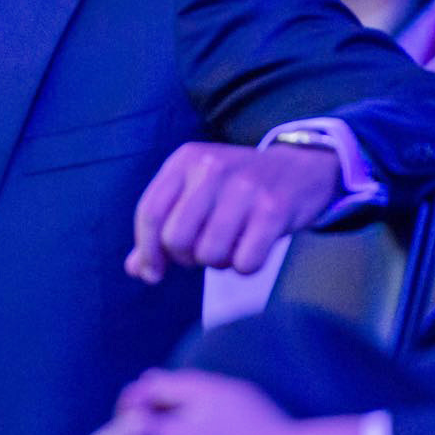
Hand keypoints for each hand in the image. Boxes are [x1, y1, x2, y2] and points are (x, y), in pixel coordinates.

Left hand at [126, 141, 338, 282]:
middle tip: (203, 251)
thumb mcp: (194, 192)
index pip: (148, 212)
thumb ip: (161, 227)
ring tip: (230, 246)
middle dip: (186, 257)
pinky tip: (251, 251)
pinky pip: (245, 262)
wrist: (300, 168)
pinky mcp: (275, 209)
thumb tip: (135, 269)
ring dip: (218, 262)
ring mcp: (244, 187)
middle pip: (175, 238)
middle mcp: (211, 168)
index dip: (146, 250)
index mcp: (184, 161)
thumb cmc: (235, 188)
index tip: (153, 273)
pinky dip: (245, 267)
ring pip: (209, 253)